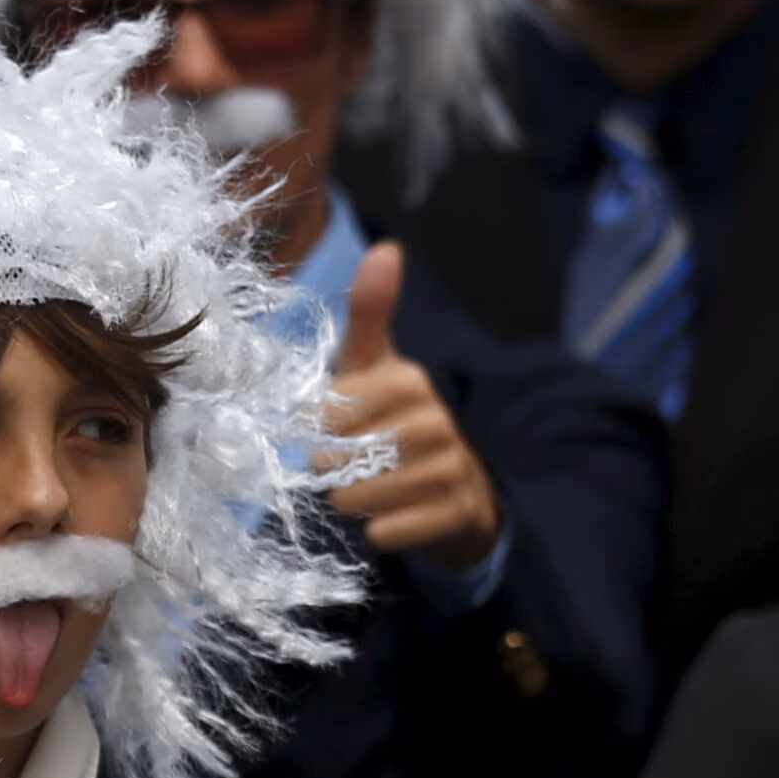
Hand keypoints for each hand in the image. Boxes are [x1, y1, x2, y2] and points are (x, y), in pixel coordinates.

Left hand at [322, 243, 502, 573]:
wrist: (456, 496)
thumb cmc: (396, 423)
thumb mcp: (376, 367)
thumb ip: (371, 313)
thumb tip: (387, 246)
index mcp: (410, 379)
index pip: (336, 406)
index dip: (320, 426)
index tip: (326, 432)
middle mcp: (437, 419)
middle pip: (349, 452)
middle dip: (331, 469)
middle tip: (340, 470)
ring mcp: (453, 467)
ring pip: (369, 493)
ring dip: (352, 501)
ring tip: (359, 494)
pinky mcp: (458, 513)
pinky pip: (395, 529)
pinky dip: (380, 531)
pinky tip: (384, 523)